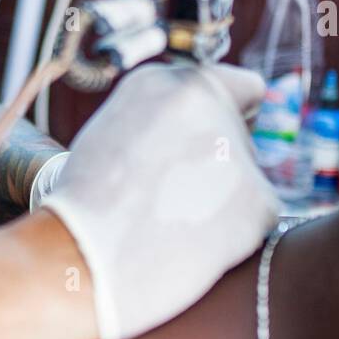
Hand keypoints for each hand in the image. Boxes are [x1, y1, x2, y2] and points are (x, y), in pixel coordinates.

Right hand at [40, 61, 279, 338]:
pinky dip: (230, 239)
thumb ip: (161, 124)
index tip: (212, 143)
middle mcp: (208, 103)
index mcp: (168, 81)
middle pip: (240, 138)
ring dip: (220, 204)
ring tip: (167, 226)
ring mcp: (237, 149)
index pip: (242, 87)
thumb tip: (195, 138)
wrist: (80, 256)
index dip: (230, 116)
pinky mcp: (258, 198)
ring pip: (246, 181)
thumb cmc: (83, 208)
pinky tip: (186, 246)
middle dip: (218, 167)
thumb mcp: (113, 135)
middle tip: (172, 201)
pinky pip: (256, 220)